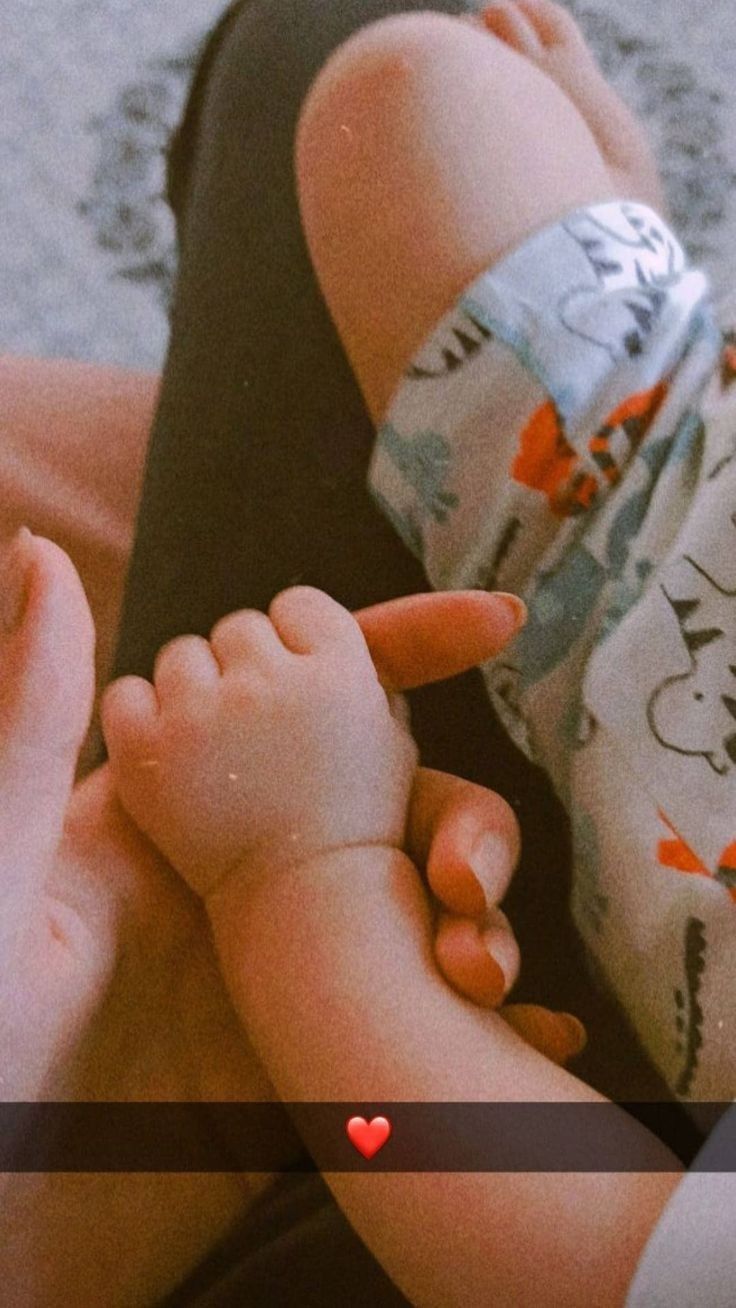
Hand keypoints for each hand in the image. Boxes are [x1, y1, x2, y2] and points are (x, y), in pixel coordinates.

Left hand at [0, 568, 577, 1304]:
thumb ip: (30, 725)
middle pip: (395, 807)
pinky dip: (492, 1030)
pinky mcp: (316, 1061)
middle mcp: (251, 875)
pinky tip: (532, 1043)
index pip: (302, 704)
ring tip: (488, 985)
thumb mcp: (0, 871)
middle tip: (468, 886)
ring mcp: (291, 968)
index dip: (400, 651)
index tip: (491, 622)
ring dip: (483, 934)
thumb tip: (40, 549)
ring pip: (424, 915)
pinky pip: (425, 1026)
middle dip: (465, 828)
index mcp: (184, 813)